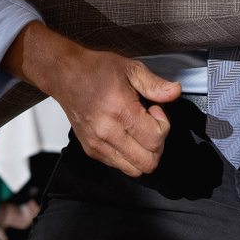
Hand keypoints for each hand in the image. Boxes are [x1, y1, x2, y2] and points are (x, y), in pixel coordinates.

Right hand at [5, 22, 178, 176]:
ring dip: (144, 154)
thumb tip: (174, 92)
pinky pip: (120, 166)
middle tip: (150, 124)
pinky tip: (126, 135)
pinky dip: (129, 156)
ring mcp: (97, 144)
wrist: (65, 75)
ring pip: (134, 170)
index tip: (155, 111)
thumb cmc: (95, 70)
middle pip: (148, 162)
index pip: (155, 139)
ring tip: (138, 131)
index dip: (163, 125)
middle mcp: (106, 132)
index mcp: (119, 110)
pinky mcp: (91, 150)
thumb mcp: (130, 69)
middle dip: (157, 145)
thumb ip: (155, 84)